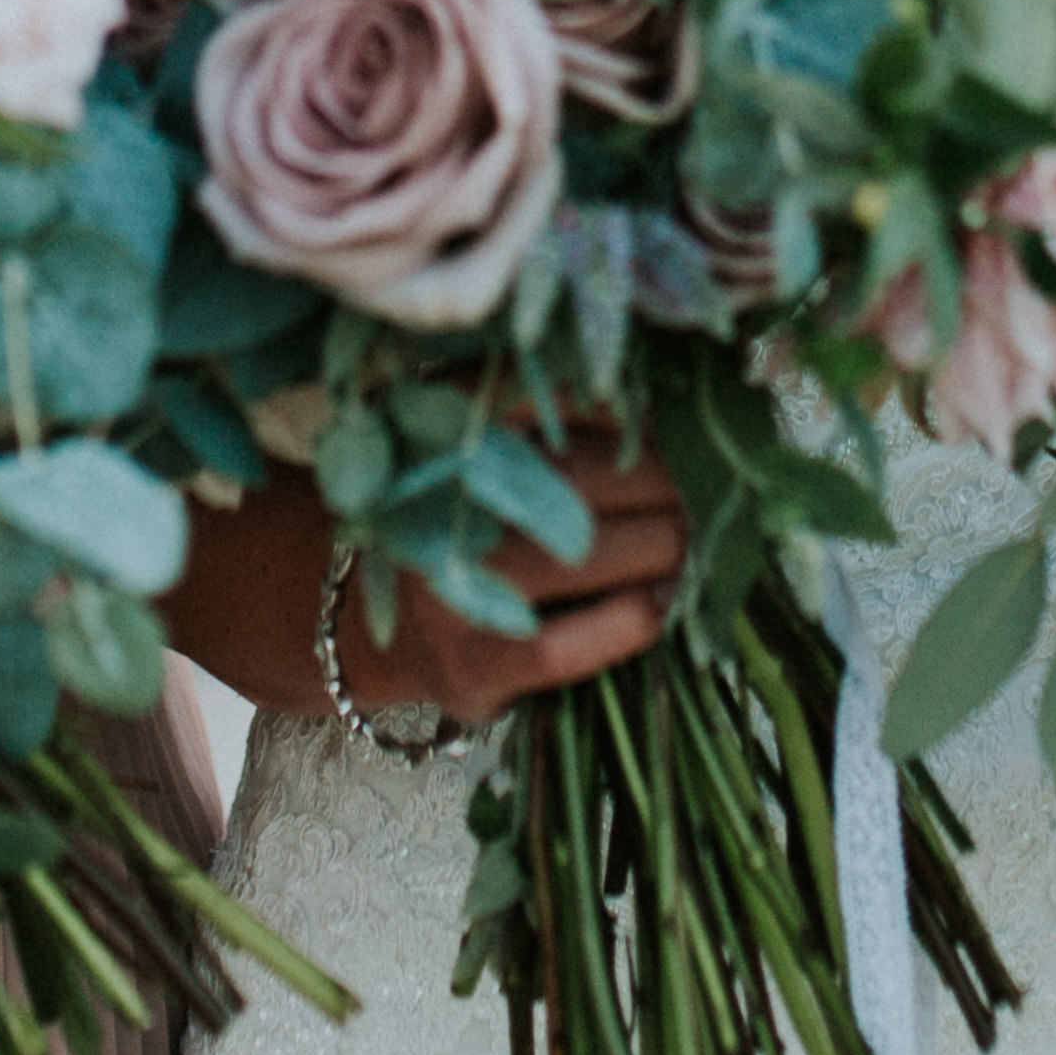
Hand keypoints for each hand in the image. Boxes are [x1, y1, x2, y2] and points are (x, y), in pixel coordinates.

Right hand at [164, 434, 686, 726]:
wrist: (354, 618)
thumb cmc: (448, 511)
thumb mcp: (470, 434)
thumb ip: (549, 399)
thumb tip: (668, 392)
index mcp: (448, 426)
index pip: (565, 399)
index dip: (637, 412)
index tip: (677, 421)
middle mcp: (445, 499)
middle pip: (602, 478)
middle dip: (671, 483)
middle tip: (700, 488)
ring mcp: (458, 584)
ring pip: (604, 555)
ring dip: (667, 547)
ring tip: (684, 542)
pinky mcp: (476, 662)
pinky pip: (582, 640)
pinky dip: (636, 618)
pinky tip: (657, 603)